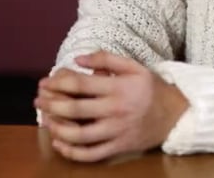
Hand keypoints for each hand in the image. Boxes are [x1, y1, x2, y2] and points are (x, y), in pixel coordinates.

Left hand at [34, 51, 188, 161]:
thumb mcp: (134, 66)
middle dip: (51, 105)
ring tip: (45, 121)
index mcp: (118, 87)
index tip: (45, 82)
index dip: (58, 83)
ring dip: (57, 129)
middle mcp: (116, 110)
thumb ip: (107, 59)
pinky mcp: (119, 147)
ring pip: (80, 135)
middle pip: (75, 110)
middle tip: (38, 101)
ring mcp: (117, 131)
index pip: (80, 85)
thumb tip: (79, 59)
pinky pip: (91, 154)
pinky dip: (72, 152)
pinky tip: (60, 142)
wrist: (176, 114)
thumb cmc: (151, 87)